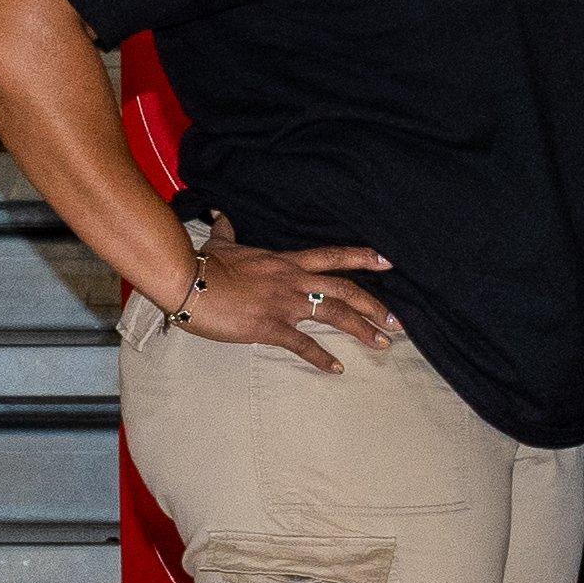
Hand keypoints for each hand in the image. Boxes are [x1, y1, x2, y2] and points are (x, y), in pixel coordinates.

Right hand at [175, 238, 395, 372]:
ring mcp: (284, 304)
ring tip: (382, 344)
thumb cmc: (203, 263)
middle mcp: (293, 281)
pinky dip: (322, 358)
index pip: (332, 256)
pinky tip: (337, 368)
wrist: (186, 281)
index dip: (362, 258)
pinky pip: (303, 344)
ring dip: (361, 330)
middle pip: (345, 290)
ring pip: (334, 314)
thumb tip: (222, 214)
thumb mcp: (221, 244)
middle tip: (397, 321)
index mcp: (286, 262)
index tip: (389, 262)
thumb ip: (229, 231)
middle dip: (374, 306)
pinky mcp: (269, 326)